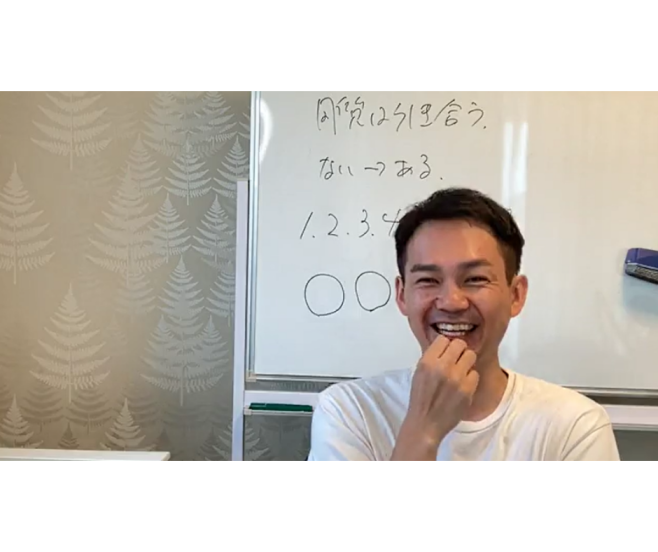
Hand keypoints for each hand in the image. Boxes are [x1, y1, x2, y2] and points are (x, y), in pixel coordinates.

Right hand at [391, 336, 478, 459]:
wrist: (426, 423)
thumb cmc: (421, 398)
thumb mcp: (419, 372)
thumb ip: (432, 357)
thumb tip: (447, 345)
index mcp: (427, 362)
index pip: (443, 339)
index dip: (445, 345)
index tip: (445, 352)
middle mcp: (442, 367)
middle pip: (460, 344)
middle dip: (458, 351)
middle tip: (456, 360)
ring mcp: (457, 378)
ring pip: (471, 355)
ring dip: (466, 362)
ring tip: (460, 372)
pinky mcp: (468, 390)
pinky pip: (475, 374)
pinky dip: (470, 378)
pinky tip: (462, 385)